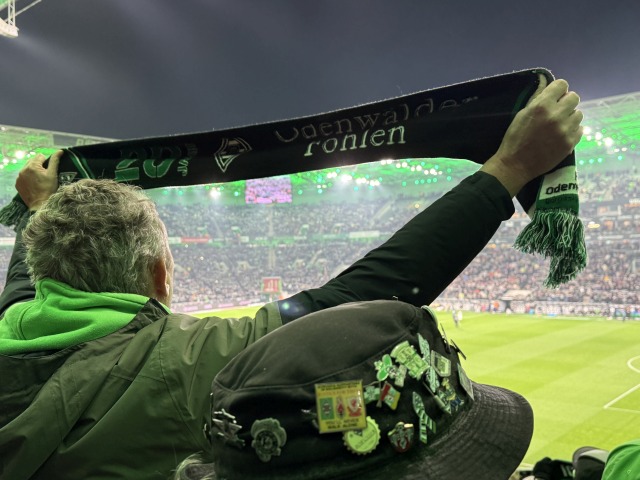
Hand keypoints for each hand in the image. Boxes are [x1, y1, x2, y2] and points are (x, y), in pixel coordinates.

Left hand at [15, 150, 62, 210]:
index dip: (46, 162)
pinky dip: (28, 177)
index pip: (40, 156)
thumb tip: (60, 151)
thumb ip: (55, 161)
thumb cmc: (48, 189)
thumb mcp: (53, 174)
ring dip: (32, 171)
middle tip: (44, 175)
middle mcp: (23, 170)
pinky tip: (33, 184)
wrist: (40, 204)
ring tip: (39, 179)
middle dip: (38, 165)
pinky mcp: (17, 183)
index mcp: (32, 166)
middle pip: (32, 161)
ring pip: (27, 168)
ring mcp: (19, 177)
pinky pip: (23, 176)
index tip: (48, 170)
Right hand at [481, 77, 583, 196]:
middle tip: (558, 111)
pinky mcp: (570, 143)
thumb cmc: (515, 138)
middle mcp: (556, 115)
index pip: (562, 85)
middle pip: (574, 97)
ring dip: (570, 117)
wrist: (516, 165)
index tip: (554, 97)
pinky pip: (580, 129)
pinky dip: (572, 130)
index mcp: (541, 106)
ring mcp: (565, 130)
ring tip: (558, 126)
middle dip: (566, 102)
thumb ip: (537, 98)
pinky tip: (561, 135)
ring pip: (579, 114)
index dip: (558, 90)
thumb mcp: (522, 114)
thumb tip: (545, 80)